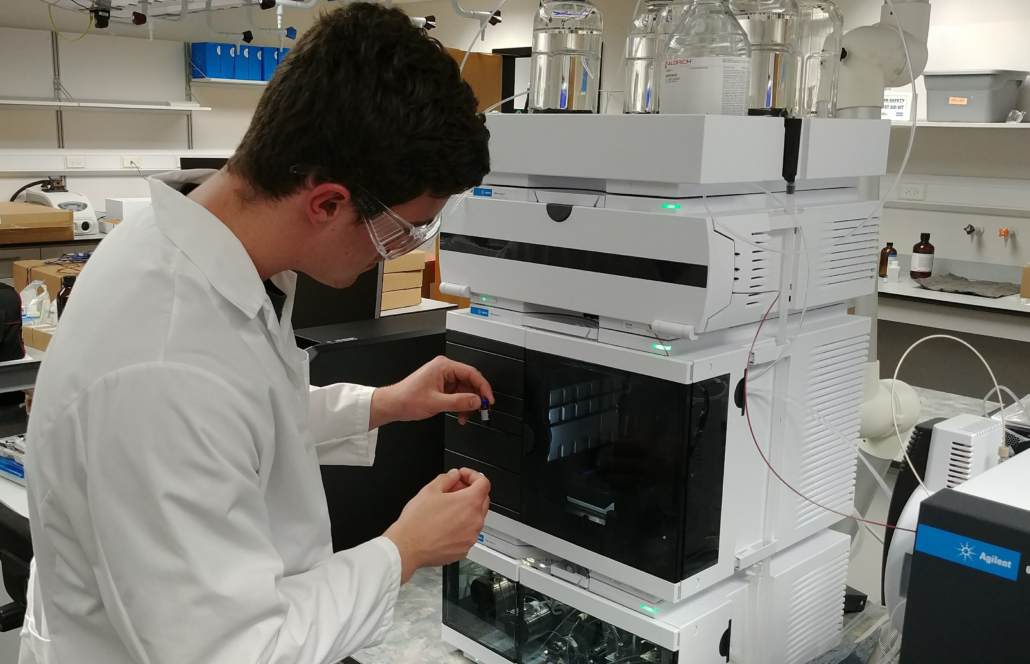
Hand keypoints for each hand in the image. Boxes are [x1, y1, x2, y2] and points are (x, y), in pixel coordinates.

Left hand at [370, 356, 493, 427]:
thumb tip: (476, 401)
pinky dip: (460, 405)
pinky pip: (457, 394)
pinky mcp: (441, 387)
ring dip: (467, 404)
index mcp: (443, 366)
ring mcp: (443, 378)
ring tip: (465, 416)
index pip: (471, 373)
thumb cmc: (407, 399)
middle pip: (470, 382)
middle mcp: (444, 370)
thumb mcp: (436, 402)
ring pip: (464, 390)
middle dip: (475, 398)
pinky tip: (459, 414)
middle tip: (480, 410)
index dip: (483, 387)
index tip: (488, 399)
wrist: (393, 405)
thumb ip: (459, 402)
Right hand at [384, 468, 490, 582]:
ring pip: (476, 517)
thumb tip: (454, 476)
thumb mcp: (430, 490)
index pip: (483, 483)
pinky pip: (468, 533)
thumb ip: (447, 478)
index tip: (462, 476)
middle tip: (453, 490)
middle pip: (482, 499)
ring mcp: (471, 537)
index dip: (473, 475)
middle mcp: (475, 520)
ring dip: (466, 510)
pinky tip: (445, 525)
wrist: (407, 547)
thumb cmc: (417, 522)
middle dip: (470, 491)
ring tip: (446, 509)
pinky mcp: (464, 549)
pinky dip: (462, 526)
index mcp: (469, 503)